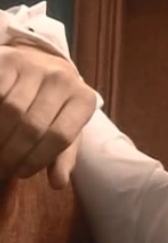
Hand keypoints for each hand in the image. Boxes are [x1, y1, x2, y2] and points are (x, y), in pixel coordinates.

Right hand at [0, 44, 95, 188]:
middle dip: (13, 153)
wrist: (40, 63)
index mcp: (83, 99)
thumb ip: (63, 156)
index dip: (37, 160)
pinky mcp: (8, 59)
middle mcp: (63, 79)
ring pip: (10, 110)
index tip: (21, 173)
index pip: (60, 137)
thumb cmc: (53, 106)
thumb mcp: (66, 128)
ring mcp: (35, 66)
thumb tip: (58, 183)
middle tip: (1, 168)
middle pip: (33, 126)